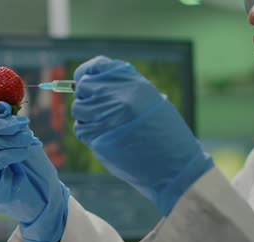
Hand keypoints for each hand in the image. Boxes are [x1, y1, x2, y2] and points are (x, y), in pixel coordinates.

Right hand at [0, 102, 69, 241]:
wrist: (47, 200)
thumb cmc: (37, 171)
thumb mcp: (26, 142)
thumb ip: (13, 126)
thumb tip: (2, 106)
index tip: (10, 109)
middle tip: (22, 124)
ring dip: (4, 140)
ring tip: (27, 140)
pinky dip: (5, 154)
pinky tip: (22, 153)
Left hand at [71, 56, 213, 215]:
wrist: (174, 164)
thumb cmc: (165, 134)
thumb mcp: (150, 100)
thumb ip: (124, 90)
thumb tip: (93, 86)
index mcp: (133, 82)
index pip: (97, 66)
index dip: (86, 74)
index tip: (83, 80)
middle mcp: (118, 95)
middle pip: (83, 87)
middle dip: (86, 98)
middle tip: (98, 110)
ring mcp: (106, 114)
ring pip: (78, 109)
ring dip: (86, 117)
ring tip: (105, 126)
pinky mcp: (99, 136)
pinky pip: (81, 129)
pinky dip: (87, 133)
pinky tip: (103, 138)